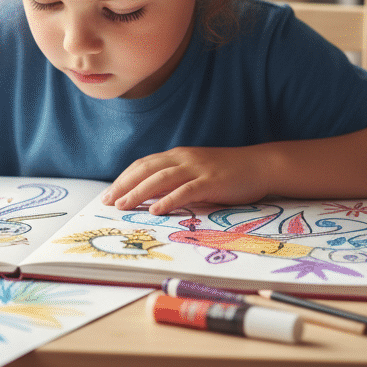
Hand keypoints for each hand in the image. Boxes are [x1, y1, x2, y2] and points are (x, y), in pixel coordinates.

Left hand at [102, 147, 263, 215]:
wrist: (259, 165)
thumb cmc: (226, 173)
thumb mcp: (196, 173)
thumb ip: (175, 181)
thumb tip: (150, 196)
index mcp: (177, 156)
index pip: (143, 165)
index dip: (124, 178)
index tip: (108, 194)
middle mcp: (183, 159)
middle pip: (146, 170)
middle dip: (124, 185)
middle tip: (107, 202)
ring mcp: (197, 169)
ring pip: (161, 179)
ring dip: (139, 193)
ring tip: (123, 206)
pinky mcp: (212, 182)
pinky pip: (186, 190)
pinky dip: (169, 200)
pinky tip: (157, 210)